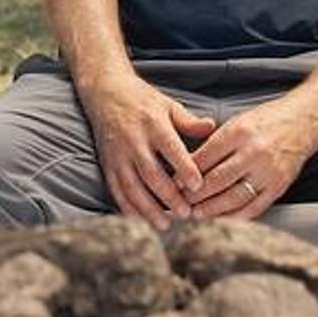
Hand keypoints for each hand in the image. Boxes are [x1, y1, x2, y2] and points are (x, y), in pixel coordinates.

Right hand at [81, 73, 215, 229]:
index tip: (198, 186)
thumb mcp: (168, 105)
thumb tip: (212, 126)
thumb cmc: (142, 101)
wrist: (105, 92)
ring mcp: (118, 154)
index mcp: (153, 124)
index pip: (170, 149)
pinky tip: (140, 220)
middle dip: (169, 196)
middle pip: (151, 173)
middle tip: (186, 213)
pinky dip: (127, 208)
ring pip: (133, 187)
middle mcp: (134, 141)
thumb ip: (189, 121)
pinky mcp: (107, 164)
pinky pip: (116, 190)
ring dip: (148, 208)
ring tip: (165, 225)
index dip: (184, 168)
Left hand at [188, 99, 316, 218]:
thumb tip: (190, 165)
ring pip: (234, 197)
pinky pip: (255, 207)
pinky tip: (223, 220)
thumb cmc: (267, 120)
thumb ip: (216, 142)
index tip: (175, 183)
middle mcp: (253, 152)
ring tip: (197, 214)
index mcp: (239, 132)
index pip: (206, 157)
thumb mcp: (237, 122)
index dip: (187, 173)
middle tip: (181, 202)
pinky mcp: (279, 185)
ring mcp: (268, 171)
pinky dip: (237, 217)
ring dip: (212, 209)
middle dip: (195, 194)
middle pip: (217, 179)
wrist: (303, 121)